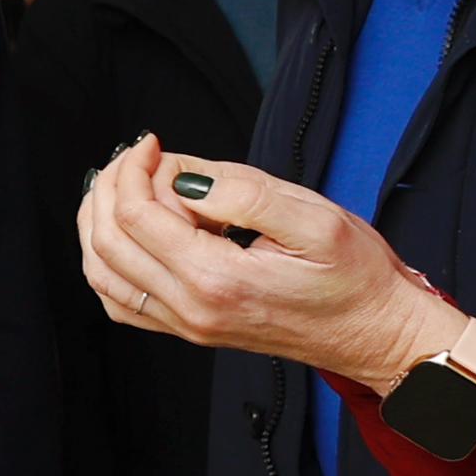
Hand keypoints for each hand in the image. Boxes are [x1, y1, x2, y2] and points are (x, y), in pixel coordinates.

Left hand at [75, 138, 461, 391]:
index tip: (153, 143)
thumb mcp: (314, 219)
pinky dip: (110, 260)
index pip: (136, 217)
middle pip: (108, 243)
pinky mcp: (191, 329)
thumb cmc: (355, 277)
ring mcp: (187, 326)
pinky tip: (128, 231)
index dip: (134, 169)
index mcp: (217, 280)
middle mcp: (192, 310)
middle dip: (111, 188)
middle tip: (137, 157)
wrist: (376, 333)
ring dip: (99, 223)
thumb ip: (243, 193)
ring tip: (124, 185)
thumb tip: (183, 177)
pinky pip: (121, 301)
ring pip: (104, 274)